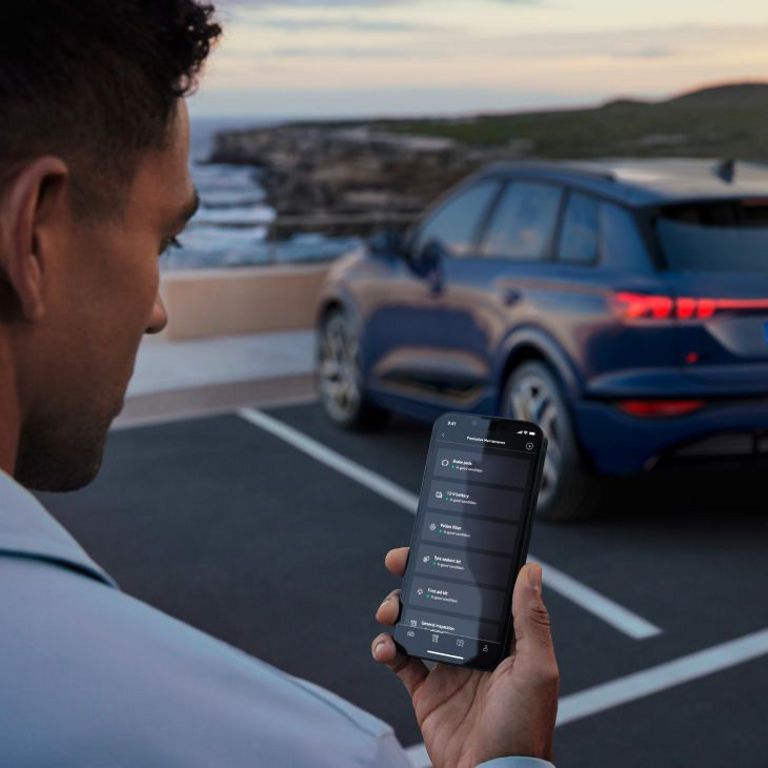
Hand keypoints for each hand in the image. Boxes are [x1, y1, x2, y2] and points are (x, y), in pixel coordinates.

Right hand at [372, 547, 558, 767]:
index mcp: (502, 636)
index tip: (438, 541)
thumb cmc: (525, 728)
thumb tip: (532, 569)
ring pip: (415, 621)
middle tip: (398, 560)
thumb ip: (531, 620)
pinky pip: (399, 658)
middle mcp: (474, 644)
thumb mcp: (537, 669)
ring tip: (390, 612)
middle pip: (440, 598)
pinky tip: (385, 646)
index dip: (458, 563)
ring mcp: (447, 665)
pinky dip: (386, 647)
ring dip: (397, 608)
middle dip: (417, 575)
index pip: (478, 588)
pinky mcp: (426, 689)